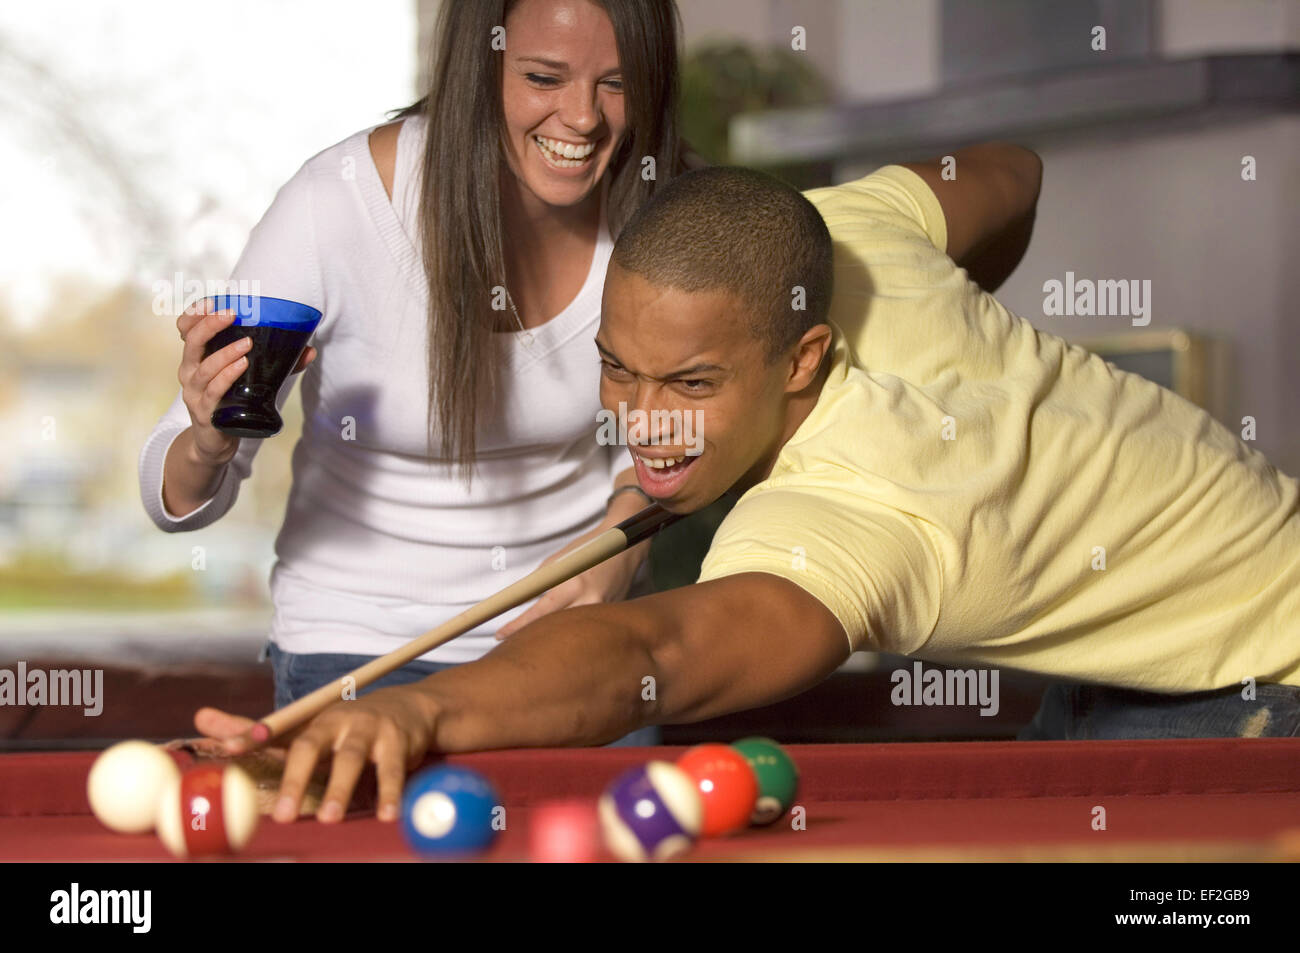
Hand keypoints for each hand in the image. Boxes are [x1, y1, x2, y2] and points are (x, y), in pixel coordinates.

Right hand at [176, 298, 315, 465]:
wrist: (216, 441)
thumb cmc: (231, 402)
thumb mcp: (249, 378)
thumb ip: (279, 364)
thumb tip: (310, 350)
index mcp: (197, 357)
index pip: (186, 328)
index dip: (195, 313)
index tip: (213, 301)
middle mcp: (190, 371)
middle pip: (191, 341)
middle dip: (209, 324)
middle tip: (232, 313)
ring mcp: (194, 392)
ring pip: (204, 367)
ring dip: (225, 353)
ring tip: (247, 343)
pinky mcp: (204, 412)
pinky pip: (214, 391)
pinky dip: (227, 377)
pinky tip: (241, 367)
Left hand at [195, 683, 436, 823]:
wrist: (411, 708)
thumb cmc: (346, 726)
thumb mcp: (306, 726)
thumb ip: (256, 730)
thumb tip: (199, 717)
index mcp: (311, 720)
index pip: (275, 729)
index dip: (250, 736)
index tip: (225, 748)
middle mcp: (337, 721)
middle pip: (311, 747)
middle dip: (296, 780)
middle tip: (284, 816)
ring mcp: (369, 729)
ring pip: (351, 759)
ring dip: (341, 790)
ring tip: (331, 819)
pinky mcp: (399, 742)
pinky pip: (392, 770)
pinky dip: (389, 793)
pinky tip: (387, 815)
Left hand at [496, 522, 647, 637]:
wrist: (626, 545)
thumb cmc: (588, 549)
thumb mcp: (558, 562)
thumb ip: (540, 583)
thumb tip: (519, 602)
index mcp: (573, 584)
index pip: (539, 613)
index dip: (517, 626)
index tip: (500, 635)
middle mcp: (589, 601)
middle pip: (554, 629)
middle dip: (533, 637)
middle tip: (513, 643)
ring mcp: (603, 611)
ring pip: (571, 634)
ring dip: (552, 639)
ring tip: (534, 644)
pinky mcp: (611, 615)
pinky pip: (587, 628)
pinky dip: (572, 632)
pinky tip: (562, 638)